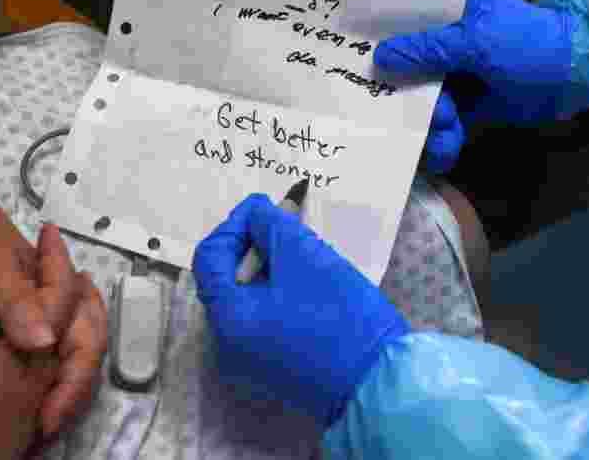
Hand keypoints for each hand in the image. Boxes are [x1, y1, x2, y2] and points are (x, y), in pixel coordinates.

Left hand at [0, 209, 107, 437]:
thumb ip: (16, 301)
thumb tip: (46, 343)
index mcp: (59, 290)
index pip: (85, 339)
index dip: (74, 379)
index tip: (49, 417)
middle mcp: (58, 302)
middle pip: (82, 352)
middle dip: (70, 391)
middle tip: (44, 429)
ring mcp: (39, 312)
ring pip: (63, 357)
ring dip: (57, 389)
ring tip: (37, 425)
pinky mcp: (18, 322)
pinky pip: (39, 357)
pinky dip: (38, 381)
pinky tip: (23, 403)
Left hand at [193, 195, 408, 427]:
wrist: (379, 381)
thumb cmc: (340, 316)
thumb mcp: (303, 257)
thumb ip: (270, 225)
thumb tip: (254, 211)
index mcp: (227, 317)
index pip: (210, 257)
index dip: (234, 225)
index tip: (265, 207)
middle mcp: (228, 342)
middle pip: (226, 276)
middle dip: (253, 244)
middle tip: (285, 223)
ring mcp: (251, 357)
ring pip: (247, 295)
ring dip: (268, 265)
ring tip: (299, 247)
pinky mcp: (274, 363)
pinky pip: (263, 315)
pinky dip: (277, 290)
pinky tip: (306, 279)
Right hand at [374, 0, 573, 172]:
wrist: (580, 73)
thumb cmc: (527, 44)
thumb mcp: (476, 41)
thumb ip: (427, 49)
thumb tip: (379, 56)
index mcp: (448, 15)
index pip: (401, 24)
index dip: (379, 44)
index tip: (357, 66)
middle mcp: (446, 44)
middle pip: (407, 71)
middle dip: (409, 98)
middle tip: (430, 110)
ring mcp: (458, 76)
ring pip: (424, 101)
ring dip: (430, 123)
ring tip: (448, 131)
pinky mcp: (470, 105)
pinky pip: (445, 123)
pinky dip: (443, 139)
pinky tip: (444, 152)